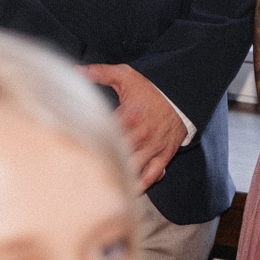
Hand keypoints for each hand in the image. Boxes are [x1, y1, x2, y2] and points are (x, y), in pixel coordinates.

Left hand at [80, 64, 184, 190]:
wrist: (183, 92)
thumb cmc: (151, 86)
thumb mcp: (126, 74)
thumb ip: (100, 73)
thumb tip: (76, 70)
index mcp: (129, 115)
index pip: (106, 134)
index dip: (92, 143)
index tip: (77, 151)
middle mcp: (142, 133)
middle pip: (119, 156)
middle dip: (103, 166)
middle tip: (84, 178)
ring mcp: (154, 146)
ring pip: (134, 169)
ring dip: (120, 178)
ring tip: (103, 189)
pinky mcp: (165, 153)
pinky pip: (153, 174)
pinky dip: (142, 183)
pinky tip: (129, 190)